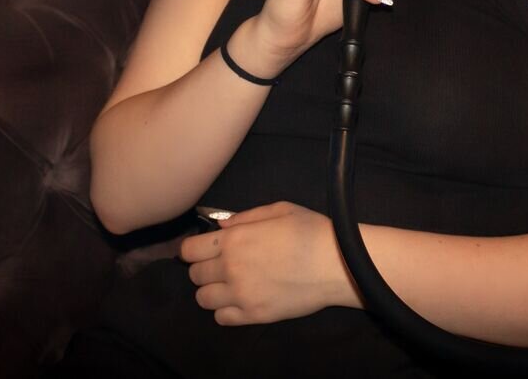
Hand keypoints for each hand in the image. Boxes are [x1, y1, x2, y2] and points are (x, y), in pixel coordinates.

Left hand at [179, 201, 353, 325]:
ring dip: (212, 291)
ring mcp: (241, 295)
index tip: (202, 250)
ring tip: (229, 285)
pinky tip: (239, 300)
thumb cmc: (311, 230)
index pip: (189, 250)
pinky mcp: (254, 315)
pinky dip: (225, 311)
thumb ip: (244, 217)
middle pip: (194, 275)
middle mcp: (230, 268)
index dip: (193, 250)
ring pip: (203, 299)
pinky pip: (221, 318)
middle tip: (221, 266)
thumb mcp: (279, 209)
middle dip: (203, 269)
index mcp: (234, 239)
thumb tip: (220, 227)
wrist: (337, 264)